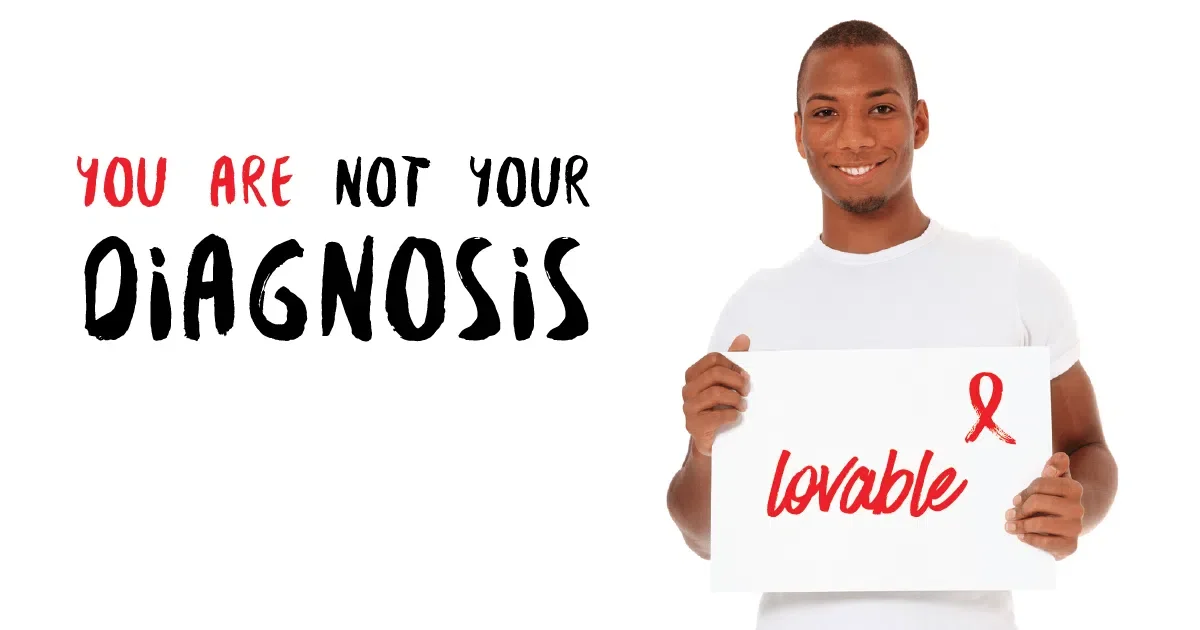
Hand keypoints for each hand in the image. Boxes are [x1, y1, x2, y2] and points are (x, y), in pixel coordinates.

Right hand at [682, 334, 750, 456]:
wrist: (712, 439)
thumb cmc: (718, 407)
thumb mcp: (726, 383)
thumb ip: (732, 360)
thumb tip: (743, 338)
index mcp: (694, 375)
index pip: (713, 359)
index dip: (733, 365)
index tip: (745, 376)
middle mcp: (688, 389)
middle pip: (715, 374)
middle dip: (736, 381)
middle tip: (747, 391)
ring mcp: (689, 408)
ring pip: (715, 393)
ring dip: (736, 399)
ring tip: (743, 406)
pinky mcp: (694, 425)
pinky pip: (715, 415)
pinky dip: (731, 415)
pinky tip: (736, 416)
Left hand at [1005, 452, 1084, 559]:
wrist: (1071, 523)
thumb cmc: (1056, 498)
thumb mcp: (1057, 480)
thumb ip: (1056, 466)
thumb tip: (1059, 457)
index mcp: (1074, 488)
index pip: (1040, 485)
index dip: (1024, 492)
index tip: (1014, 500)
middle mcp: (1078, 508)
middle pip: (1037, 503)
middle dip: (1020, 509)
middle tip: (1008, 514)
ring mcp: (1075, 527)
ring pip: (1039, 523)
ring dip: (1020, 525)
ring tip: (1010, 526)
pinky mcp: (1071, 545)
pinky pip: (1046, 543)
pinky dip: (1030, 539)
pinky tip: (1022, 536)